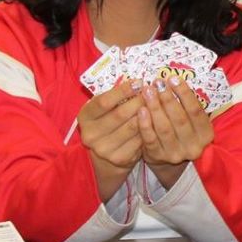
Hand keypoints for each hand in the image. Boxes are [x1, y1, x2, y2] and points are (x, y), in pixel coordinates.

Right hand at [78, 81, 146, 200]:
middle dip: (138, 101)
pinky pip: (140, 140)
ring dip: (147, 114)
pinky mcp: (120, 158)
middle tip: (152, 92)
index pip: (104, 102)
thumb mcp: (104, 107)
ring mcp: (104, 149)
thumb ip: (115, 96)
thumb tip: (137, 83)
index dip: (123, 91)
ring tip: (155, 104)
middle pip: (120, 114)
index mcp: (85, 117)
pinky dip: (149, 128)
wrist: (106, 152)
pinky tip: (154, 121)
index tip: (139, 82)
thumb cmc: (107, 121)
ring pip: (132, 127)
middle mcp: (91, 135)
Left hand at [138, 77, 215, 187]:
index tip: (173, 79)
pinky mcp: (158, 157)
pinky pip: (150, 139)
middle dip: (168, 98)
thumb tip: (173, 80)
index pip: (196, 111)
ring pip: (164, 128)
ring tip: (148, 91)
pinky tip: (141, 110)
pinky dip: (145, 124)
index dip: (185, 94)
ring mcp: (175, 154)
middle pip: (180, 119)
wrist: (168, 160)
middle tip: (158, 83)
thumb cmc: (180, 131)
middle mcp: (194, 146)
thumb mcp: (190, 121)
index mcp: (205, 134)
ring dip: (155, 107)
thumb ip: (186, 105)